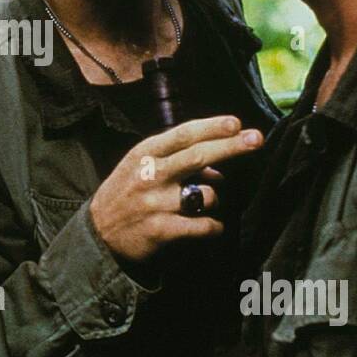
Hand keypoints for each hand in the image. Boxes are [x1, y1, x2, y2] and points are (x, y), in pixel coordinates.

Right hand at [89, 116, 262, 264]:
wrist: (98, 234)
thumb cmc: (126, 193)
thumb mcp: (140, 166)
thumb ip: (175, 159)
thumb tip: (217, 166)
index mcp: (145, 153)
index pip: (183, 134)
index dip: (212, 127)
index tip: (236, 122)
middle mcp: (151, 175)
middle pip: (199, 156)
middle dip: (232, 146)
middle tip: (257, 138)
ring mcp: (157, 203)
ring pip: (208, 195)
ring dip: (215, 199)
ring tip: (200, 205)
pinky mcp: (162, 230)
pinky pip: (204, 226)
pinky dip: (214, 227)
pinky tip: (211, 227)